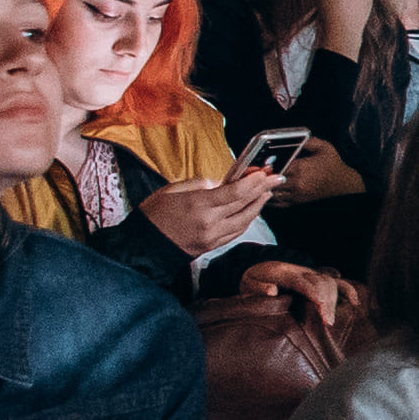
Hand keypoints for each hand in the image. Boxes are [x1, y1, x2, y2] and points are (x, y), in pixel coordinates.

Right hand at [140, 157, 285, 256]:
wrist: (142, 247)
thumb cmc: (153, 215)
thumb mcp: (171, 190)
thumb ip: (199, 184)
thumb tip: (220, 183)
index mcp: (199, 205)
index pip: (236, 192)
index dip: (255, 181)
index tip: (266, 172)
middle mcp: (209, 222)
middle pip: (245, 204)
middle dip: (263, 189)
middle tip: (276, 178)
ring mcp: (212, 236)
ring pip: (245, 220)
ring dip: (259, 205)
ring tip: (266, 193)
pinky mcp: (212, 246)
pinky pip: (236, 232)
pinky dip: (247, 219)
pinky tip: (252, 210)